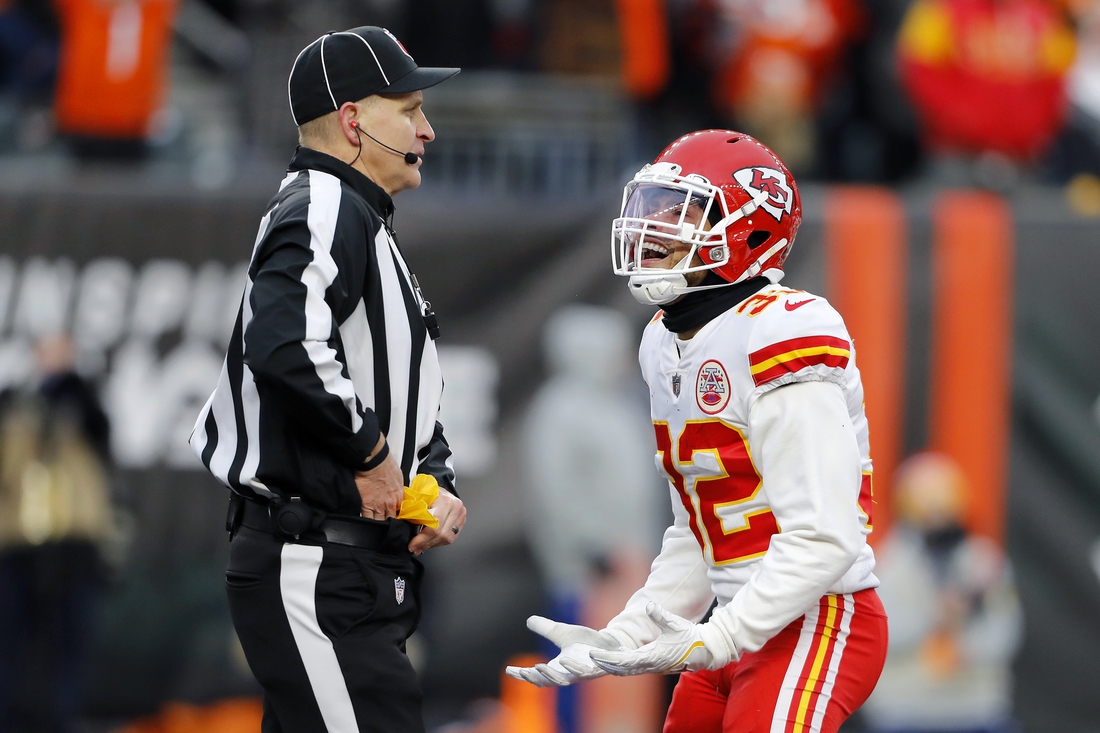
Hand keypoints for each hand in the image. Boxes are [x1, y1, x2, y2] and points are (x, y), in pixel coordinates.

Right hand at [354, 445, 402, 519]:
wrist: (374, 461)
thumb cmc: (385, 465)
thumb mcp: (399, 478)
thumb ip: (398, 490)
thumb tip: (396, 494)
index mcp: (399, 497)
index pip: (400, 514)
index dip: (397, 518)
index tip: (394, 520)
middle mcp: (390, 504)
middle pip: (390, 521)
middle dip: (388, 524)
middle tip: (385, 526)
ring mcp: (378, 506)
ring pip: (379, 523)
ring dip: (377, 525)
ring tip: (375, 527)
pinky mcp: (365, 505)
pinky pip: (366, 519)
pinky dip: (366, 523)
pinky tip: (365, 525)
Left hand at [407, 488, 465, 554]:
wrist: (437, 489)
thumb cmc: (427, 492)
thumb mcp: (418, 499)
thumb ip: (413, 513)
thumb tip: (403, 527)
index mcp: (445, 501)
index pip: (434, 526)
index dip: (422, 539)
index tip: (412, 545)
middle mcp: (456, 507)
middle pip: (442, 535)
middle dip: (426, 544)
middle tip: (415, 548)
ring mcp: (461, 514)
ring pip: (448, 538)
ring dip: (433, 544)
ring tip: (422, 546)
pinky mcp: (461, 520)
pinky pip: (452, 537)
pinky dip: (439, 542)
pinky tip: (431, 541)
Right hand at [505, 616, 623, 686]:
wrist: (610, 644)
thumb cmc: (585, 642)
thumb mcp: (562, 632)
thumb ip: (546, 629)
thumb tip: (529, 620)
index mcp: (558, 667)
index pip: (538, 675)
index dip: (523, 674)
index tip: (509, 670)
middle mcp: (570, 674)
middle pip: (551, 681)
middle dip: (538, 677)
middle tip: (525, 671)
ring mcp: (585, 672)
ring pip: (569, 678)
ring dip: (556, 674)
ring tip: (543, 665)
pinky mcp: (599, 667)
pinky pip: (591, 670)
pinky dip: (583, 666)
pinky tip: (573, 658)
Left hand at [589, 603, 731, 675]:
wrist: (705, 651)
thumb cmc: (690, 637)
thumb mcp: (675, 624)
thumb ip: (660, 615)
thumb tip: (649, 606)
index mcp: (651, 657)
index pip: (623, 660)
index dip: (607, 657)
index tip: (594, 654)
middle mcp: (649, 665)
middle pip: (621, 668)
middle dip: (604, 663)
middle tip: (589, 658)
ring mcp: (651, 667)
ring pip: (626, 670)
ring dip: (611, 665)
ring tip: (597, 659)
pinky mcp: (654, 665)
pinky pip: (633, 668)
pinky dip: (621, 665)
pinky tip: (615, 658)